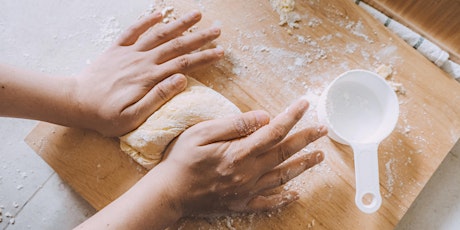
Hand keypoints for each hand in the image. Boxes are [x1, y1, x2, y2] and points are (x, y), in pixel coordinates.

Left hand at [72, 11, 222, 135]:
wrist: (75, 102)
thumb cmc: (105, 116)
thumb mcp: (133, 117)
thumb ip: (158, 97)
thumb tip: (181, 79)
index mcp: (149, 78)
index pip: (184, 64)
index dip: (204, 57)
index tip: (221, 52)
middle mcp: (142, 61)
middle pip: (176, 45)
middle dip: (199, 37)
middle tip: (217, 29)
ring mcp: (129, 53)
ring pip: (159, 34)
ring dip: (179, 23)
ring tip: (196, 14)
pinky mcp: (116, 49)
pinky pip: (133, 31)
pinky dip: (146, 21)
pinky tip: (159, 13)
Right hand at [158, 98, 326, 215]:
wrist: (169, 193)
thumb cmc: (181, 160)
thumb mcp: (201, 133)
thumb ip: (234, 125)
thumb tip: (262, 117)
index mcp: (239, 152)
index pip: (274, 131)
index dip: (292, 116)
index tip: (305, 104)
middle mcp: (248, 172)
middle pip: (284, 152)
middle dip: (306, 138)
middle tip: (323, 129)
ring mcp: (247, 190)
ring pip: (283, 176)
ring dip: (303, 165)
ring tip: (319, 156)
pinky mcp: (241, 203)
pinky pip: (268, 202)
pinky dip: (284, 198)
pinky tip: (295, 194)